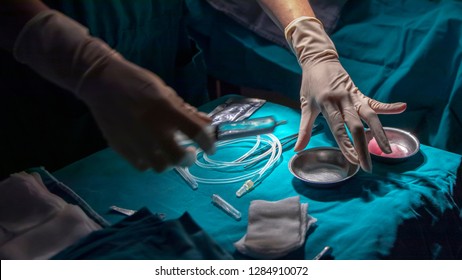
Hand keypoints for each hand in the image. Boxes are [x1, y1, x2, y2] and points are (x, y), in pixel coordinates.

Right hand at [79, 53, 214, 171]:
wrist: (102, 82)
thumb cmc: (138, 83)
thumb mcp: (166, 92)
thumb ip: (187, 111)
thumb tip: (208, 124)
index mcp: (164, 109)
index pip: (194, 131)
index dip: (208, 143)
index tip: (210, 147)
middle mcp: (150, 127)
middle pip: (177, 158)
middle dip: (189, 159)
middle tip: (190, 153)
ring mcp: (134, 139)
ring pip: (160, 166)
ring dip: (169, 162)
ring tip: (169, 153)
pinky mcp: (120, 147)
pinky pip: (142, 166)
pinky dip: (151, 163)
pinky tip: (152, 153)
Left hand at [285, 17, 405, 171]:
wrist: (319, 60)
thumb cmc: (310, 85)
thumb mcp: (305, 106)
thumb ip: (304, 130)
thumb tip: (297, 149)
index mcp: (327, 104)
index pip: (338, 129)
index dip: (346, 145)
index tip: (353, 161)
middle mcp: (342, 100)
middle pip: (356, 127)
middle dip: (363, 148)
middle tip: (367, 167)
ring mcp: (353, 95)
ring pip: (369, 116)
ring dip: (380, 134)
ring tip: (387, 151)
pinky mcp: (359, 92)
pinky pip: (374, 102)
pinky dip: (388, 106)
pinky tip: (402, 107)